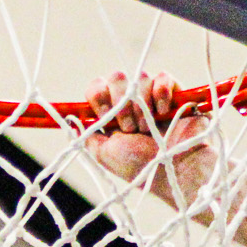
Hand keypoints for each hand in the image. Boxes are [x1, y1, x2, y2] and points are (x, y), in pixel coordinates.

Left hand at [82, 71, 217, 207]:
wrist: (173, 170)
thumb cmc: (139, 166)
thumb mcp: (103, 154)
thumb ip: (86, 135)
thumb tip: (71, 119)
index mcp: (111, 113)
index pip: (97, 86)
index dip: (99, 96)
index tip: (106, 116)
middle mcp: (130, 101)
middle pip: (116, 77)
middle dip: (121, 103)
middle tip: (130, 128)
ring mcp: (152, 95)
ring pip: (140, 77)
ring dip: (142, 105)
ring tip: (148, 128)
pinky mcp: (174, 93)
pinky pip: (163, 77)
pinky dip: (161, 94)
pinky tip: (163, 113)